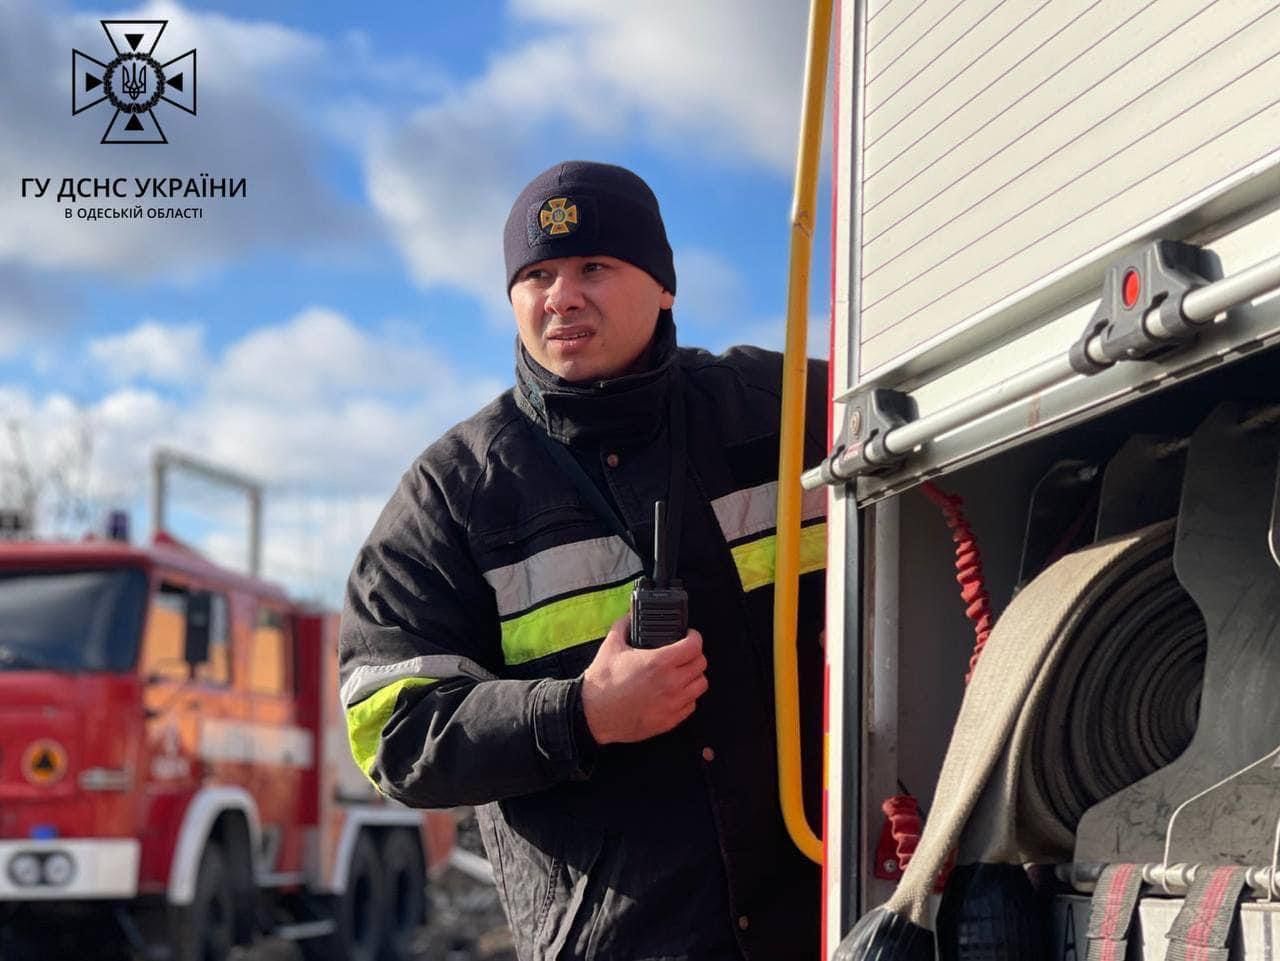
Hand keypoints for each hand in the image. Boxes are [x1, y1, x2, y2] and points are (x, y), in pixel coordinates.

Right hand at [580, 615, 707, 744]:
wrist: (593, 715)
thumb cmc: (602, 683)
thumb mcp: (611, 646)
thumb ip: (623, 626)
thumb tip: (629, 615)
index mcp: (659, 662)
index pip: (694, 646)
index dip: (694, 637)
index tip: (688, 636)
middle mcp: (670, 683)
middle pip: (701, 664)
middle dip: (694, 655)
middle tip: (684, 654)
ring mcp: (672, 704)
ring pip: (700, 685)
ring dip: (693, 677)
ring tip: (681, 673)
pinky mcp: (669, 721)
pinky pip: (691, 705)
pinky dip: (687, 697)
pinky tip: (674, 692)